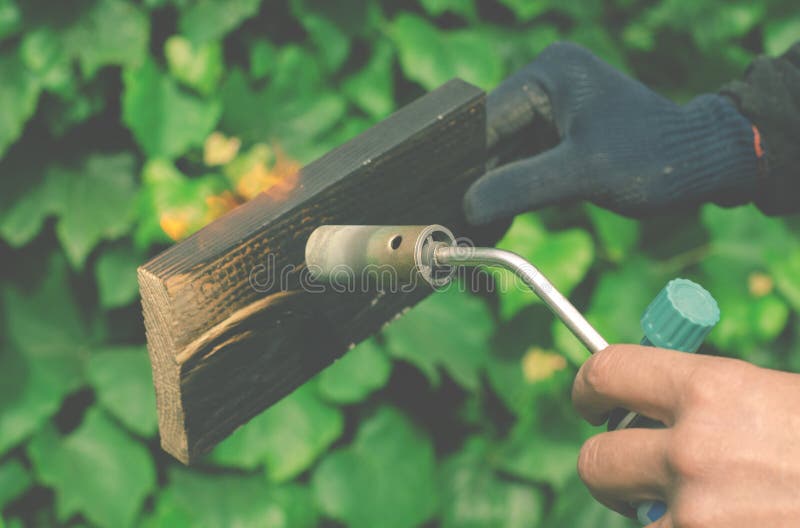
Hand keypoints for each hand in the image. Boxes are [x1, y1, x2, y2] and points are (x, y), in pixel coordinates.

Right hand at [464, 42, 760, 224]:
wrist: (703, 164)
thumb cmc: (651, 159)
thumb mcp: (582, 174)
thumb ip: (521, 186)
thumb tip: (467, 208)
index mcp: (548, 73)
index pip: (487, 121)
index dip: (466, 164)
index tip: (447, 203)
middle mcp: (546, 83)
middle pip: (493, 137)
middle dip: (479, 181)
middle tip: (458, 222)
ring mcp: (554, 107)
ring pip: (506, 153)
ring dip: (493, 189)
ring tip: (474, 228)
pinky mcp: (562, 132)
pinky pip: (525, 161)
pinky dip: (514, 190)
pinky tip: (497, 220)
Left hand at [573, 344, 799, 526]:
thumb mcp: (773, 395)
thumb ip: (706, 396)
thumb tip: (653, 398)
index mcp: (710, 388)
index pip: (606, 372)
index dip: (587, 388)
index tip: (591, 404)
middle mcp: (692, 449)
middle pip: (594, 459)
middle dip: (608, 466)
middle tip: (628, 472)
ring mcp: (694, 512)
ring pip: (630, 513)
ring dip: (653, 510)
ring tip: (705, 506)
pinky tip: (728, 524)